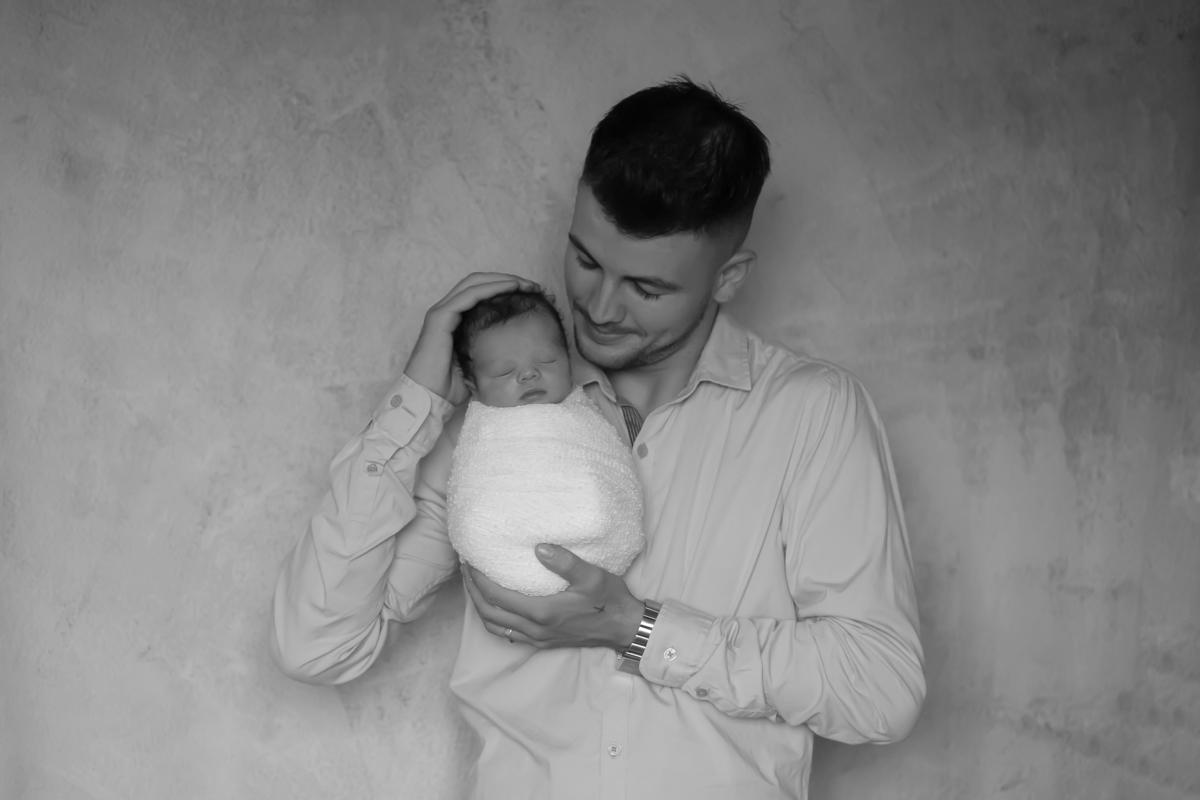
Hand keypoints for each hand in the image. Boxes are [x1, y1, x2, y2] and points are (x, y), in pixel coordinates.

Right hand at [404, 272, 541, 404]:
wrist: (428, 399)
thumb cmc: (449, 388)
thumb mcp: (476, 366)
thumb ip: (488, 354)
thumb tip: (513, 356)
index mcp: (455, 320)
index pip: (481, 293)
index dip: (505, 289)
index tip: (531, 295)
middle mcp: (447, 311)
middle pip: (479, 283)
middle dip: (507, 279)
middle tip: (532, 285)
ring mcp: (442, 312)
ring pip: (474, 283)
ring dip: (502, 280)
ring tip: (525, 284)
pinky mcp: (440, 317)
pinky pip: (469, 295)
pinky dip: (491, 287)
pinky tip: (510, 287)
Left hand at [463, 544, 643, 650]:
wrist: (623, 628)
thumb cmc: (609, 601)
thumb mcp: (593, 576)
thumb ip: (566, 562)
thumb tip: (539, 548)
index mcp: (542, 612)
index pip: (496, 596)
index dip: (478, 578)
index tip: (470, 560)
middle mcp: (535, 628)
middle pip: (489, 612)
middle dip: (472, 591)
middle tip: (465, 569)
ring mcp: (537, 638)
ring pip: (495, 626)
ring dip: (480, 606)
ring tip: (474, 586)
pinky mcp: (542, 642)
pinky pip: (508, 633)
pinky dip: (494, 620)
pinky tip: (495, 606)